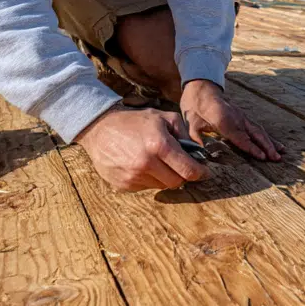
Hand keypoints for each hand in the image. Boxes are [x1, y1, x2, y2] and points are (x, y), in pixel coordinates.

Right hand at [74, 107, 210, 190]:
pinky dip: (149, 179)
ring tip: (156, 160)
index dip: (200, 173)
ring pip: (161, 186)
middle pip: (176, 182)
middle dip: (182, 174)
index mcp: (159, 145)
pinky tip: (141, 165)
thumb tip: (199, 150)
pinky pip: (146, 187)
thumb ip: (184, 133)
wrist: (99, 129)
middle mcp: (146, 164)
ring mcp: (133, 177)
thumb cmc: (134, 121)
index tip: (204, 172)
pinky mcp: (123, 185)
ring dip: (164, 176)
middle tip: (179, 165)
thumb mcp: (163, 117)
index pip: (188, 170)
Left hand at [180, 80, 282, 161]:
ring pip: (259, 130)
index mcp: (224, 120)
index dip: (252, 148)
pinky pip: (257, 128)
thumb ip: (196, 139)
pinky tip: (275, 144)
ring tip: (281, 153)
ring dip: (270, 142)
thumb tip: (199, 155)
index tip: (262, 157)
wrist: (201, 88)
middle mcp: (236, 118)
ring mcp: (242, 116)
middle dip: (267, 146)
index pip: (240, 137)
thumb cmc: (195, 106)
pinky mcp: (243, 117)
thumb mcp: (190, 123)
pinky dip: (267, 137)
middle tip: (276, 158)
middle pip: (255, 134)